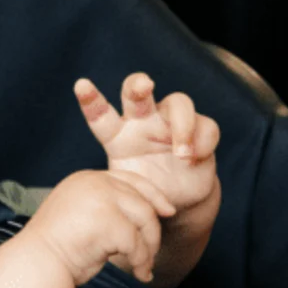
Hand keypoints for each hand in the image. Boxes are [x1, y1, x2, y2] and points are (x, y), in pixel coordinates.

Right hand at [20, 169, 174, 284]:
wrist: (35, 265)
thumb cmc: (55, 249)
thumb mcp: (81, 216)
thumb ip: (105, 208)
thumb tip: (144, 216)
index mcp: (85, 178)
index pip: (129, 179)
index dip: (152, 194)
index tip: (168, 211)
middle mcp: (94, 182)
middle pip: (142, 200)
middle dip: (152, 230)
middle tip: (152, 254)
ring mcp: (101, 199)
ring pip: (144, 220)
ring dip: (149, 248)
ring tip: (144, 266)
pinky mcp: (108, 221)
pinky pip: (137, 243)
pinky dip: (142, 261)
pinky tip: (140, 274)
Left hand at [76, 73, 222, 213]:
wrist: (177, 202)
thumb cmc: (144, 193)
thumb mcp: (127, 194)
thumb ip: (123, 190)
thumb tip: (119, 193)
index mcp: (118, 135)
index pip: (101, 115)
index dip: (91, 100)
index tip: (81, 85)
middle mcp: (143, 122)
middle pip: (138, 92)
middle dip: (138, 85)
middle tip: (144, 86)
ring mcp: (171, 124)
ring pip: (179, 102)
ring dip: (182, 126)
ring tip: (182, 155)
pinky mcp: (199, 131)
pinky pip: (206, 126)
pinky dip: (202, 142)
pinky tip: (195, 160)